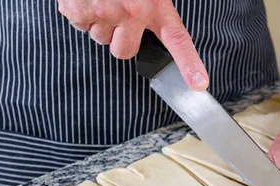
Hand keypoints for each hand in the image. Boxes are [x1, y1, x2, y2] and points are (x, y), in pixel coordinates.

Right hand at [58, 0, 208, 89]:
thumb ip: (149, 7)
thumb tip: (142, 26)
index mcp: (156, 5)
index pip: (178, 39)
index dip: (189, 64)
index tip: (199, 83)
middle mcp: (134, 12)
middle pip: (124, 51)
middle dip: (117, 38)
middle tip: (116, 13)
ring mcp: (106, 12)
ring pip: (100, 39)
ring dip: (98, 23)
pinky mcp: (81, 11)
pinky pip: (79, 26)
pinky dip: (79, 13)